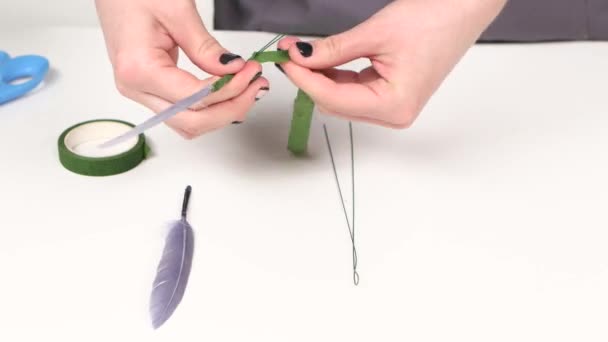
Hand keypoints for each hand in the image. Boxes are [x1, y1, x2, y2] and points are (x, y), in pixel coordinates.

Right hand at [95, 0, 268, 137]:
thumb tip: (233, 71)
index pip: (195, 99)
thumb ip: (206, 48)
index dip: (229, 90)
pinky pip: (183, 111)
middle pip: (193, 122)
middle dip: (230, 108)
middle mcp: (135, 89)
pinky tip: (229, 90)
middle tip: (255, 85)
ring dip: (222, 112)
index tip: (251, 71)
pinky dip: (209, 107)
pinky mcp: (149, 89)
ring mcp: (140, 92)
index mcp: (138, 69)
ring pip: (189, 124)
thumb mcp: (177, 10)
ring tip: (247, 88)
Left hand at [277, 0, 505, 127]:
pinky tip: (323, 59)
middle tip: (289, 51)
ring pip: (341, 100)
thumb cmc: (434, 18)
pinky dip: (335, 76)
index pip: (333, 98)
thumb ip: (332, 49)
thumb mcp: (375, 33)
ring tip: (302, 52)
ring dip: (320, 78)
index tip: (284, 57)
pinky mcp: (391, 97)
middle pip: (335, 104)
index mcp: (394, 105)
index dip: (304, 78)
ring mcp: (393, 109)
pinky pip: (353, 93)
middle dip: (309, 78)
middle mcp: (394, 115)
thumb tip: (297, 55)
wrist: (465, 8)